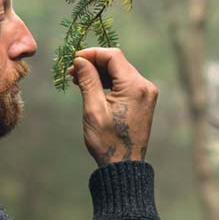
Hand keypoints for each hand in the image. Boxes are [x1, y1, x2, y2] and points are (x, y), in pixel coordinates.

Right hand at [67, 47, 157, 166]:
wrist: (123, 165)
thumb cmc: (108, 141)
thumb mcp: (93, 109)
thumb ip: (88, 80)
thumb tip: (80, 60)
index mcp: (135, 86)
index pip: (113, 56)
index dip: (92, 54)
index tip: (73, 59)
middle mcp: (145, 86)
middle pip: (117, 62)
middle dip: (94, 63)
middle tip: (72, 72)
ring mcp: (146, 94)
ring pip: (120, 72)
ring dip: (99, 73)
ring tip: (78, 80)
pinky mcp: (142, 101)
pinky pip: (124, 83)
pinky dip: (108, 82)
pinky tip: (92, 87)